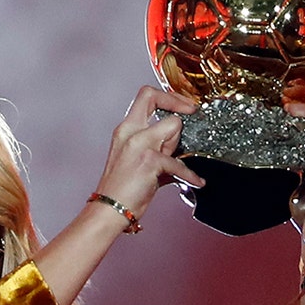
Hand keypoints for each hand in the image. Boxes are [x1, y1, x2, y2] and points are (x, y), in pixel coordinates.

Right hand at [94, 86, 205, 222]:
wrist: (109, 209)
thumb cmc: (120, 189)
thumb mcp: (133, 158)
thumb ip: (152, 145)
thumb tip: (175, 144)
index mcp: (125, 130)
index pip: (146, 95)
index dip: (168, 96)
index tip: (183, 106)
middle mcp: (130, 132)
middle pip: (155, 99)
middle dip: (177, 108)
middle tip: (188, 119)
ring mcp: (139, 144)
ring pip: (173, 126)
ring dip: (177, 145)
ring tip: (172, 164)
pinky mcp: (150, 161)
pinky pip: (179, 162)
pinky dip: (190, 175)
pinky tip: (195, 181)